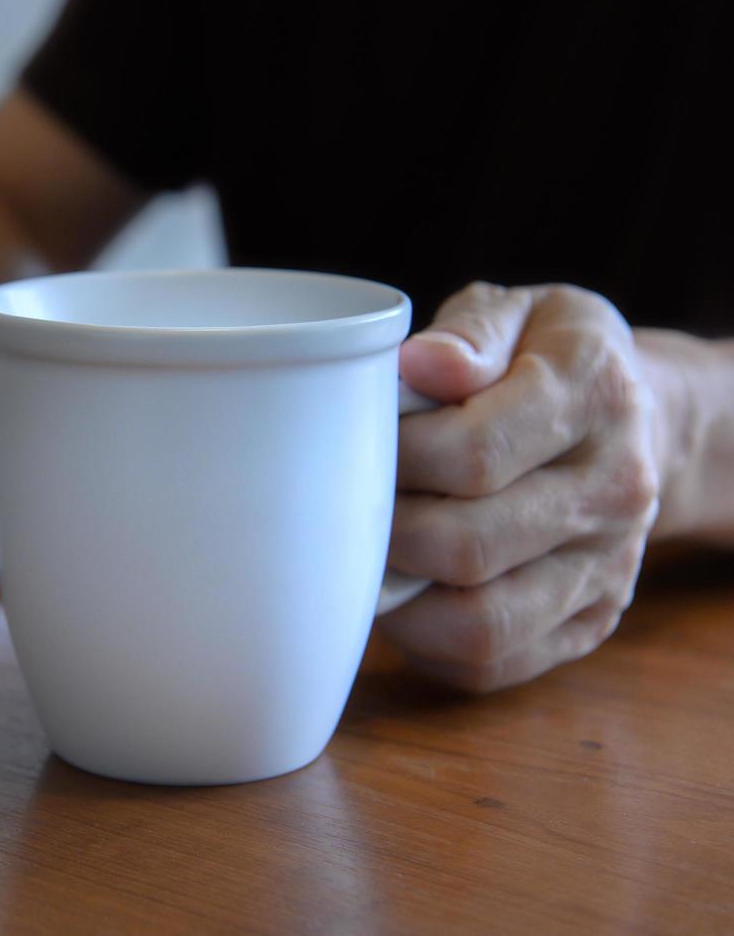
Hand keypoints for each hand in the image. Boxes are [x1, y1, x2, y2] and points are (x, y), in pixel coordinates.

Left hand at [381, 282, 661, 691]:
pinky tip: (399, 594)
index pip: (474, 452)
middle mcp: (615, 488)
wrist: (635, 418)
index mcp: (595, 394)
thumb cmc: (543, 358)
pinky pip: (492, 662)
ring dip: (398, 598)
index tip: (354, 443)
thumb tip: (419, 365)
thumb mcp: (520, 311)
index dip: (394, 458)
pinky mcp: (588, 622)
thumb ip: (471, 331)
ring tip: (362, 556)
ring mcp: (607, 566)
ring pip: (481, 622)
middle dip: (382, 531)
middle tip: (339, 508)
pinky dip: (425, 641)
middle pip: (468, 545)